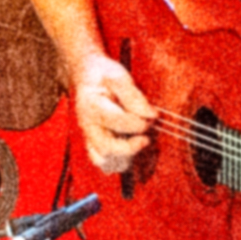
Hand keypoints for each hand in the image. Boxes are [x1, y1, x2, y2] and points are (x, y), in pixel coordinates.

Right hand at [72, 55, 152, 176]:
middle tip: (147, 137)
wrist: (88, 76)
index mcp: (91, 106)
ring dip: (127, 157)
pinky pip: (105, 164)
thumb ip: (133, 96)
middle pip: (106, 149)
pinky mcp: (95, 145)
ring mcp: (89, 138)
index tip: (153, 116)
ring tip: (139, 142)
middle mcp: (87, 126)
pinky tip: (133, 149)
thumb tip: (150, 114)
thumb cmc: (103, 75)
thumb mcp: (118, 75)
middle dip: (132, 146)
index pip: (115, 121)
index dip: (138, 122)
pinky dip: (121, 162)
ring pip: (104, 162)